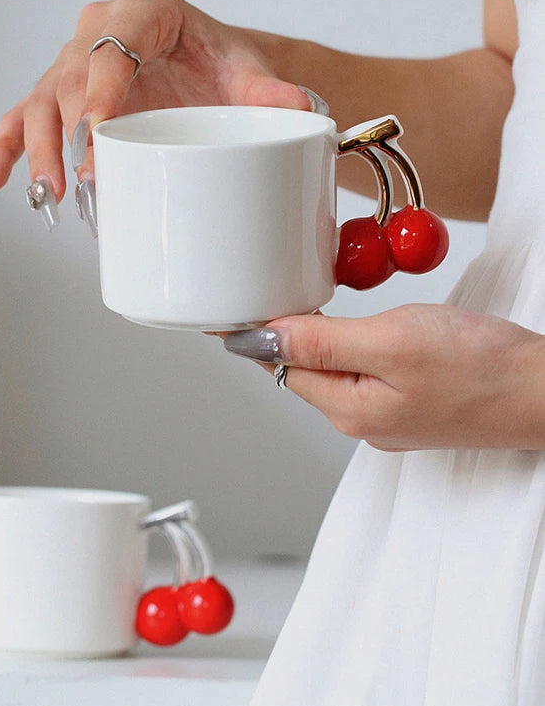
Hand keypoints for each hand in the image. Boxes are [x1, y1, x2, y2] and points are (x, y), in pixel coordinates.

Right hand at [0, 0, 310, 205]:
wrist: (212, 73)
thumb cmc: (224, 67)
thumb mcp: (249, 74)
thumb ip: (271, 91)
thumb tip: (297, 108)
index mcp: (147, 9)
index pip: (113, 43)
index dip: (101, 90)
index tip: (100, 136)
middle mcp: (102, 27)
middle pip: (71, 77)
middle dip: (69, 132)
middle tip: (80, 181)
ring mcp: (76, 61)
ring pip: (42, 100)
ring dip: (37, 148)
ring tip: (45, 193)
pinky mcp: (62, 95)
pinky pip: (24, 117)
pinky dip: (7, 149)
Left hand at [223, 304, 544, 450]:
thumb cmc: (482, 368)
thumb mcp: (392, 342)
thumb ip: (323, 341)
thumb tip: (260, 339)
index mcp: (349, 408)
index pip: (278, 364)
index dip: (250, 331)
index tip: (225, 304)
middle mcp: (362, 418)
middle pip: (300, 367)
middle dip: (277, 331)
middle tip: (259, 286)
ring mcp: (388, 413)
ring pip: (331, 367)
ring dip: (312, 335)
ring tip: (296, 298)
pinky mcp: (411, 402)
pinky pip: (361, 370)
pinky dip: (346, 342)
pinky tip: (351, 322)